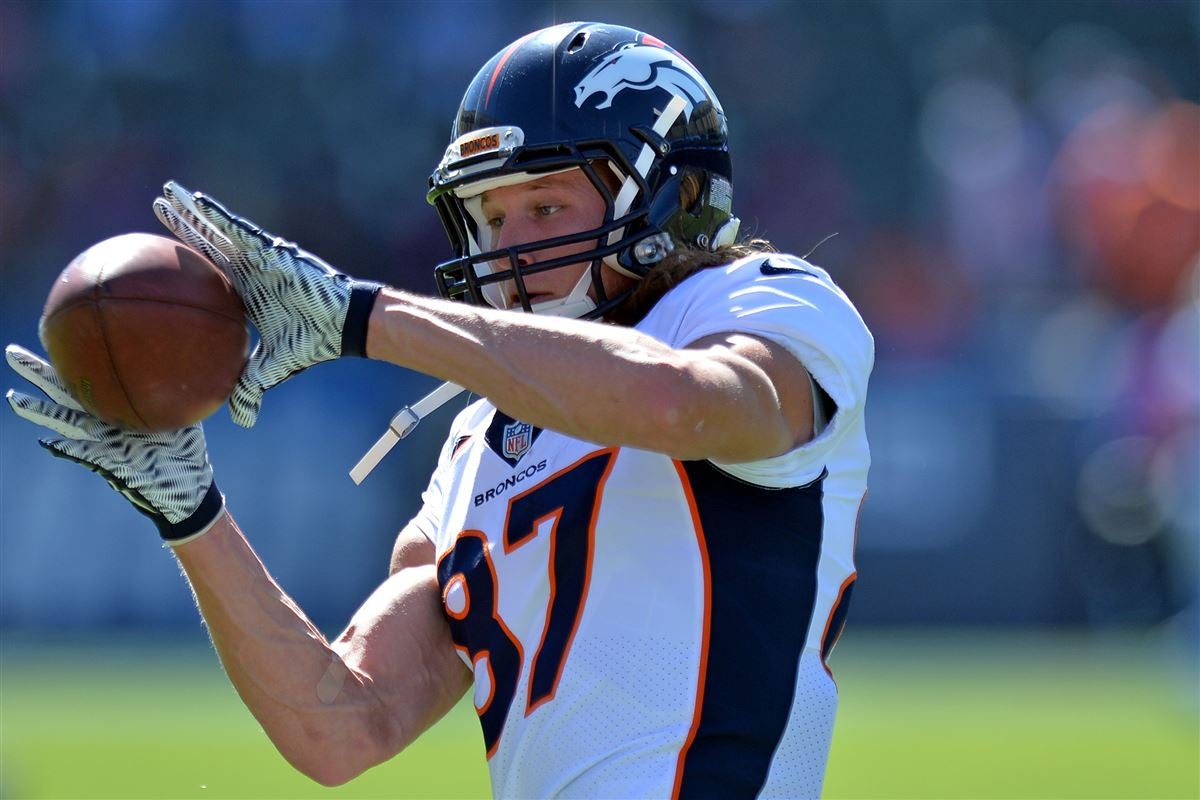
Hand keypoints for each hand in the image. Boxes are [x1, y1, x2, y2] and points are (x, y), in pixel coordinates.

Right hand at [6, 345, 223, 544]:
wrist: (190, 491)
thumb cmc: (186, 453)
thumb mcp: (185, 417)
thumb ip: (177, 394)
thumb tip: (184, 362)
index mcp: (118, 408)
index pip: (88, 379)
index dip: (70, 360)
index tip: (53, 334)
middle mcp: (105, 423)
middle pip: (66, 394)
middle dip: (40, 375)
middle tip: (12, 353)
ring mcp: (105, 444)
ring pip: (67, 423)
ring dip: (41, 412)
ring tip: (14, 398)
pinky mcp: (114, 466)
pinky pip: (86, 456)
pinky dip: (69, 450)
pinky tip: (48, 442)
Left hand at [152, 180, 381, 426]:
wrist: (342, 325)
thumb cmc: (312, 341)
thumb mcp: (273, 368)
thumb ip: (251, 387)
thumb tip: (239, 420)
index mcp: (245, 291)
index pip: (208, 270)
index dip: (186, 257)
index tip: (159, 251)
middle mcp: (249, 268)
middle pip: (208, 241)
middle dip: (182, 222)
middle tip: (155, 204)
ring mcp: (259, 255)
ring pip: (217, 229)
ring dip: (191, 210)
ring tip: (166, 192)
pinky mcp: (271, 249)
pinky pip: (237, 230)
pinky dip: (215, 216)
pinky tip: (194, 202)